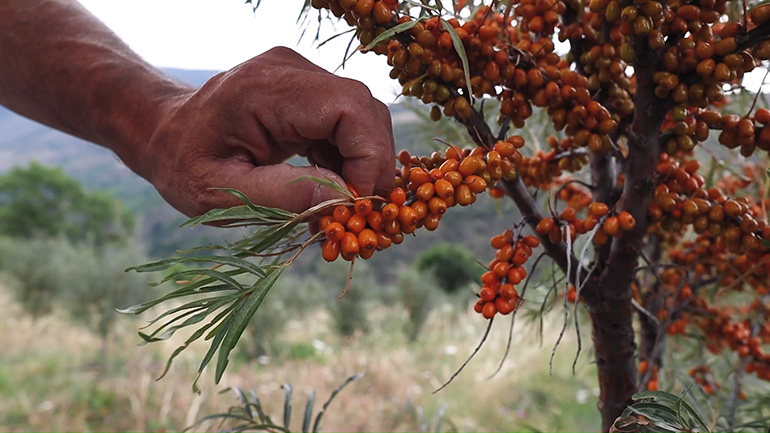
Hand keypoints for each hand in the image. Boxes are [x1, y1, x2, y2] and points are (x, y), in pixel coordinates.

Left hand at [142, 47, 394, 216]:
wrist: (165, 134)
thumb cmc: (185, 164)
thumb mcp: (223, 194)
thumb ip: (284, 194)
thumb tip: (345, 199)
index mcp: (265, 89)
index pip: (348, 108)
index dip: (368, 156)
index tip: (358, 203)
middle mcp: (290, 70)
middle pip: (363, 110)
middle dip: (372, 164)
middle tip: (360, 212)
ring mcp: (301, 75)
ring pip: (361, 117)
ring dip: (361, 165)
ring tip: (340, 206)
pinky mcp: (306, 90)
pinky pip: (346, 123)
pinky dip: (347, 159)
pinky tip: (329, 189)